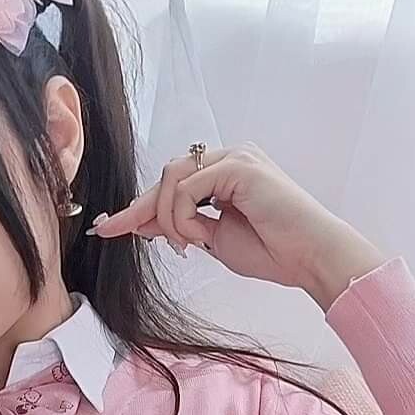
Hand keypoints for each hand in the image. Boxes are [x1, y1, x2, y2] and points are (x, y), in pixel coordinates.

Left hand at [85, 141, 383, 300]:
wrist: (306, 257)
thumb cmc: (270, 251)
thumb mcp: (211, 240)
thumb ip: (182, 227)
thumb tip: (143, 224)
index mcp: (223, 174)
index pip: (172, 184)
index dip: (139, 206)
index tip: (108, 225)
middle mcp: (228, 158)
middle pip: (166, 176)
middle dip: (141, 209)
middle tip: (117, 231)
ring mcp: (235, 158)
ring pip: (172, 178)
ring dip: (167, 217)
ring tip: (187, 243)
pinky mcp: (239, 166)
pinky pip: (187, 189)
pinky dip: (182, 218)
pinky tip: (197, 237)